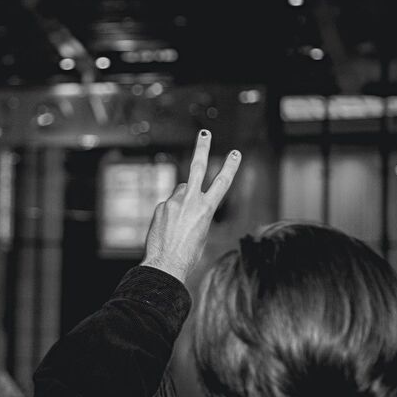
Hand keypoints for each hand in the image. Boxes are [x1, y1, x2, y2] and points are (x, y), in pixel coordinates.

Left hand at [141, 130, 241, 282]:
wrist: (166, 263)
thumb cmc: (188, 254)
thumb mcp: (202, 232)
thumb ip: (197, 212)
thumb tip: (186, 203)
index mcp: (206, 209)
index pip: (222, 183)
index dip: (230, 167)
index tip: (235, 153)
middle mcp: (190, 201)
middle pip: (197, 167)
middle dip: (202, 148)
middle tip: (204, 132)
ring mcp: (173, 202)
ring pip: (180, 192)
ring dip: (182, 200)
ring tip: (180, 223)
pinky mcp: (160, 206)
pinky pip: (169, 205)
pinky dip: (171, 213)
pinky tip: (169, 230)